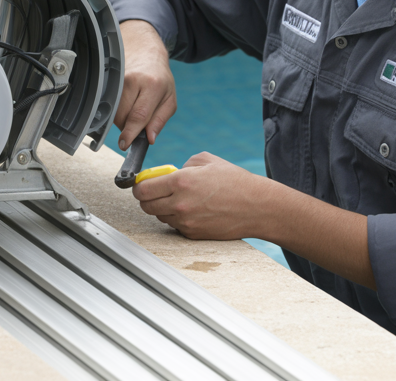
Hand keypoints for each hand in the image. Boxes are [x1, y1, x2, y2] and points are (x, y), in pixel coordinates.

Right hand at [114, 20, 177, 148]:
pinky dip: (115, 110)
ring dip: (121, 118)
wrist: (144, 52)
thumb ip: (160, 121)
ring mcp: (118, 78)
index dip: (130, 133)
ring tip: (132, 105)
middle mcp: (133, 80)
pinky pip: (107, 104)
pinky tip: (123, 101)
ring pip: (113, 112)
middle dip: (128, 126)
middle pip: (123, 117)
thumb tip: (149, 139)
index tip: (125, 144)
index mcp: (153, 85)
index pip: (139, 115)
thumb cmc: (159, 79)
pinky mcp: (107, 79)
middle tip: (138, 119)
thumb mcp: (169, 100)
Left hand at [133, 152, 377, 288]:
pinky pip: (174, 226)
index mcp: (181, 181)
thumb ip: (183, 165)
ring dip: (162, 208)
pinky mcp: (193, 234)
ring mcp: (186, 222)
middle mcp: (180, 203)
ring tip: (179, 199)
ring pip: (159, 217)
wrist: (257, 206)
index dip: (138, 186)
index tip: (141, 184)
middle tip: (154, 192)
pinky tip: (192, 210)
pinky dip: (177, 218)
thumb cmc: (235, 181)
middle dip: (147, 198)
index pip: (142, 188)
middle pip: (145, 206)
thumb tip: (168, 173)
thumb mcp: (207, 161)